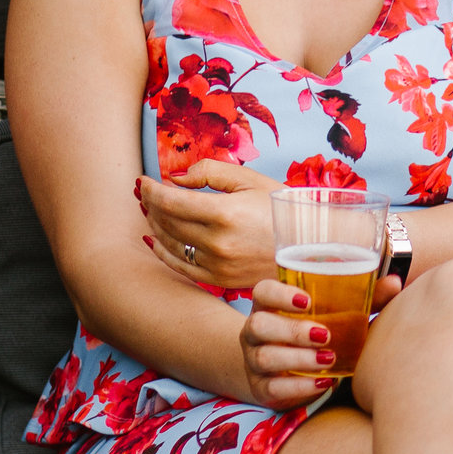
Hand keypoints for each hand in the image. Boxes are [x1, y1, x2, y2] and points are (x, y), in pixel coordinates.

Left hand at [138, 159, 278, 289]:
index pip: (170, 201)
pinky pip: (180, 267)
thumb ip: (210, 172)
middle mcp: (217, 242)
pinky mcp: (220, 281)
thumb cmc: (281, 209)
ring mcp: (217, 265)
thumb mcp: (250, 179)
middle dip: (151, 205)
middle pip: (166, 222)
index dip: (151, 190)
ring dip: (155, 225)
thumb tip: (176, 178)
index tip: (143, 181)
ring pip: (169, 244)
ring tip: (152, 211)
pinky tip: (155, 239)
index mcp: (225, 213)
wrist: (309, 249)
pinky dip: (162, 252)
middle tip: (146, 193)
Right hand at [237, 276, 401, 408]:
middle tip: (326, 335)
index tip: (307, 301)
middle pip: (258, 325)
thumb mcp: (335, 315)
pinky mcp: (261, 388)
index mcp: (270, 306)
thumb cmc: (316, 333)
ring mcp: (253, 361)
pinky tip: (323, 383)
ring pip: (264, 357)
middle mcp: (254, 332)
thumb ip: (364, 298)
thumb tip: (395, 282)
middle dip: (292, 330)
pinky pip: (272, 388)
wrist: (284, 374)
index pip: (262, 291)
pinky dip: (298, 386)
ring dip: (297, 358)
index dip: (280, 295)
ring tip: (328, 359)